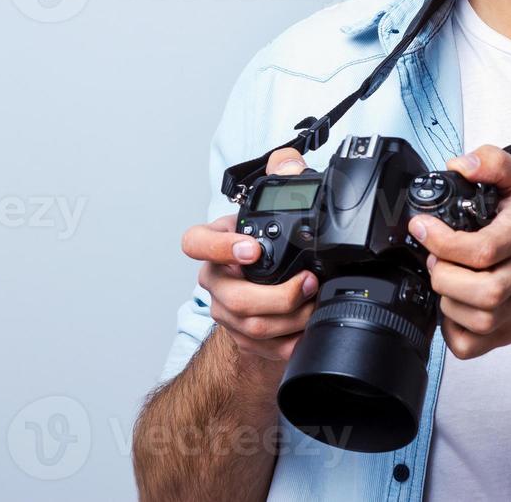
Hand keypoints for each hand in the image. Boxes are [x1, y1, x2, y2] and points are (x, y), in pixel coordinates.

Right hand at [180, 148, 318, 361]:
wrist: (263, 297)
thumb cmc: (264, 250)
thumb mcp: (273, 210)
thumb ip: (283, 176)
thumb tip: (289, 163)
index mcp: (217, 246)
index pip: (195, 243)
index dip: (219, 247)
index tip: (252, 249)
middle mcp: (216, 281)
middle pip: (233, 297)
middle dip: (277, 295)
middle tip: (307, 283)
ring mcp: (227, 313)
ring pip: (253, 327)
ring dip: (291, 318)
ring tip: (315, 302)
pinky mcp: (244, 340)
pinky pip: (267, 348)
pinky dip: (293, 340)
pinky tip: (309, 327)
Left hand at [409, 145, 510, 358]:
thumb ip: (493, 162)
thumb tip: (460, 165)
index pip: (482, 250)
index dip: (442, 241)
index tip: (422, 227)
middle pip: (479, 290)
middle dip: (444, 273)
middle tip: (437, 257)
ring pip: (474, 320)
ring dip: (447, 299)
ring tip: (447, 277)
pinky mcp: (510, 333)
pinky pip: (472, 346)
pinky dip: (452, 331)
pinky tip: (454, 306)